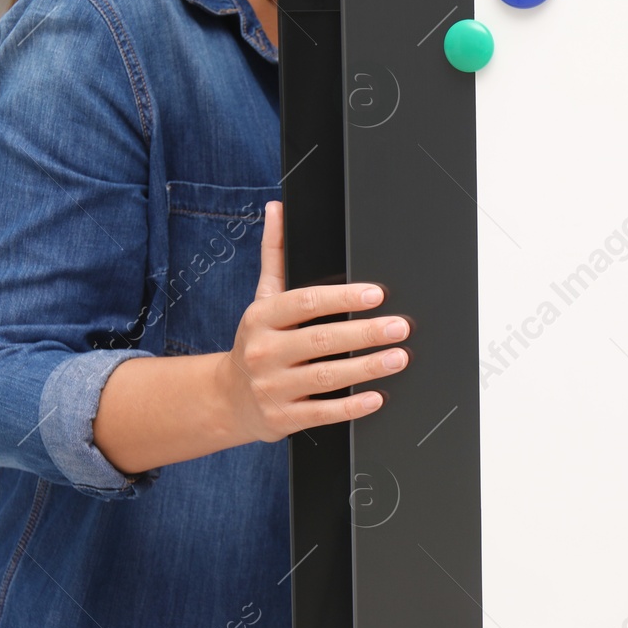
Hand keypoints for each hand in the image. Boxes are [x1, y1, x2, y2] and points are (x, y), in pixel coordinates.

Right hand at [218, 202, 409, 442]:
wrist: (228, 399)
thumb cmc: (256, 342)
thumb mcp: (262, 298)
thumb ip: (275, 254)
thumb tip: (278, 209)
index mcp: (261, 317)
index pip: (305, 302)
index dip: (342, 298)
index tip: (376, 295)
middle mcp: (265, 352)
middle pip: (321, 340)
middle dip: (365, 334)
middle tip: (400, 327)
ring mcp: (273, 388)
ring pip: (326, 377)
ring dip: (367, 368)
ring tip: (398, 357)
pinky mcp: (283, 418)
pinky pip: (323, 413)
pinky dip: (352, 406)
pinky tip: (377, 397)